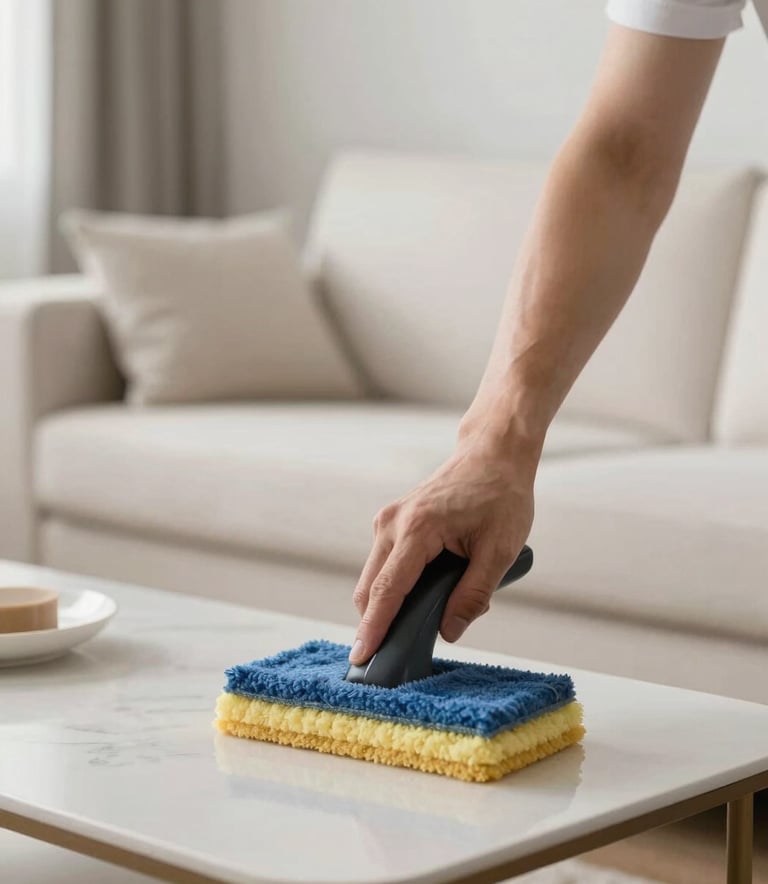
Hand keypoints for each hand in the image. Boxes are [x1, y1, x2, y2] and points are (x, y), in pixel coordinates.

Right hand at [349, 430, 538, 664]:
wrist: (492, 456)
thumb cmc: (500, 496)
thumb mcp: (499, 550)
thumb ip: (473, 594)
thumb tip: (449, 632)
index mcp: (417, 530)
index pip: (387, 590)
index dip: (374, 629)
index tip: (361, 657)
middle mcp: (392, 524)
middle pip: (370, 589)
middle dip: (375, 625)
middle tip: (390, 660)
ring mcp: (388, 521)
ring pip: (373, 578)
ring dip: (388, 606)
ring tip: (419, 625)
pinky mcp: (392, 523)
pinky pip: (383, 565)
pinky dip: (394, 587)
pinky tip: (422, 598)